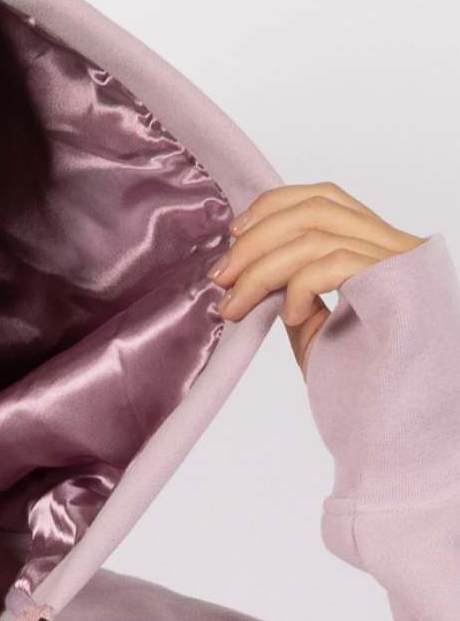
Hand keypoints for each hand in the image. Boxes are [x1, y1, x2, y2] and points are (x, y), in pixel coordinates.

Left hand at [205, 182, 426, 381]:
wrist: (398, 421)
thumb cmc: (365, 384)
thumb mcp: (318, 333)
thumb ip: (295, 297)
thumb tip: (256, 277)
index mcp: (379, 250)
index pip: (325, 199)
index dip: (274, 207)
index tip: (234, 235)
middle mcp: (396, 247)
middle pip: (315, 209)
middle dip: (256, 239)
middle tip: (220, 277)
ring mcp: (400, 263)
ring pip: (316, 235)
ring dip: (262, 267)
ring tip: (235, 304)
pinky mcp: (398, 285)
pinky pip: (333, 264)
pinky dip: (298, 286)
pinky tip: (290, 317)